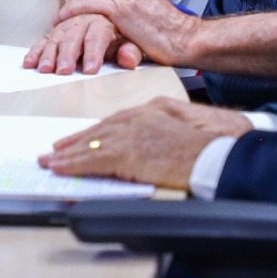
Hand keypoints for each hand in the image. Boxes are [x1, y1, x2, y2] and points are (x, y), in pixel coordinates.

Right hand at [23, 14, 142, 74]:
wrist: (121, 15)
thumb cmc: (129, 33)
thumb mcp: (137, 42)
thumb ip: (132, 51)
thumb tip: (128, 59)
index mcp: (107, 17)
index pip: (98, 34)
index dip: (93, 52)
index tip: (90, 69)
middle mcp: (86, 17)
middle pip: (74, 34)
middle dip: (68, 53)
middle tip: (64, 70)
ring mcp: (71, 23)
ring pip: (57, 35)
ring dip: (49, 53)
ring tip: (45, 68)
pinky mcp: (59, 29)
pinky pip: (46, 38)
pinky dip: (37, 50)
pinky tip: (31, 62)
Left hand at [37, 98, 238, 188]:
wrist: (225, 154)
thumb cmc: (222, 143)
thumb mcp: (198, 124)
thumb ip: (175, 126)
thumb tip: (163, 138)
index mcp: (156, 108)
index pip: (119, 120)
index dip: (99, 131)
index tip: (84, 138)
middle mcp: (141, 117)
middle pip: (101, 130)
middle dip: (77, 141)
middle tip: (57, 149)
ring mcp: (133, 135)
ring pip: (92, 144)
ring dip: (68, 154)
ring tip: (51, 161)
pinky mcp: (129, 154)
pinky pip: (93, 161)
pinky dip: (73, 165)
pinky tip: (61, 169)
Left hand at [56, 0, 199, 67]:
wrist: (186, 39)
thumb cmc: (170, 33)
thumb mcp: (149, 9)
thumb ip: (131, 5)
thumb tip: (113, 15)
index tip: (76, 0)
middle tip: (64, 12)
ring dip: (71, 8)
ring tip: (60, 19)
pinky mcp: (119, 7)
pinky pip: (88, 5)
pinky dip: (73, 12)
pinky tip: (65, 20)